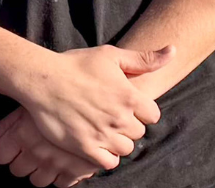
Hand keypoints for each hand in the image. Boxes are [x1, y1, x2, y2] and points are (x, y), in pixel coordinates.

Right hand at [0, 45, 171, 170]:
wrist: (41, 79)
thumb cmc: (75, 65)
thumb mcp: (111, 55)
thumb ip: (144, 58)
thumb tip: (173, 51)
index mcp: (130, 96)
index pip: (152, 115)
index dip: (140, 111)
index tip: (125, 106)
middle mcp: (119, 118)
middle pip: (138, 133)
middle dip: (127, 126)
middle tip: (110, 117)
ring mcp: (103, 134)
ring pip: (125, 149)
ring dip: (117, 141)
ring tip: (102, 130)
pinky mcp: (85, 147)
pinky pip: (108, 163)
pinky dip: (105, 157)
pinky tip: (96, 144)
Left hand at [0, 108, 100, 186]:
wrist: (99, 102)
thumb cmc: (59, 100)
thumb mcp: (28, 107)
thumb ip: (3, 128)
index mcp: (23, 134)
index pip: (0, 156)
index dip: (4, 151)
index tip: (12, 146)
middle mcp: (38, 151)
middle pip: (17, 170)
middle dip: (22, 161)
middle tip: (30, 150)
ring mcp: (57, 163)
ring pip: (37, 181)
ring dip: (40, 171)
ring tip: (46, 156)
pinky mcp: (77, 171)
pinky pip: (61, 184)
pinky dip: (60, 176)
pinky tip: (62, 162)